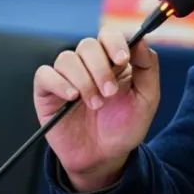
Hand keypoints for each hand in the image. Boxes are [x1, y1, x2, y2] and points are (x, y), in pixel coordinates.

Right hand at [33, 25, 160, 192]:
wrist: (105, 157)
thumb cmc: (125, 127)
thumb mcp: (147, 98)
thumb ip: (147, 67)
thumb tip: (140, 41)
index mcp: (112, 61)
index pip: (108, 35)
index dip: (114, 42)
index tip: (122, 59)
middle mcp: (88, 65)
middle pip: (88, 45)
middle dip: (101, 68)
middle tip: (110, 93)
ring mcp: (67, 77)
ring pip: (67, 59)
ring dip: (83, 80)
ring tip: (95, 104)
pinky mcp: (48, 92)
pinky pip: (45, 75)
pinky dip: (59, 83)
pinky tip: (72, 98)